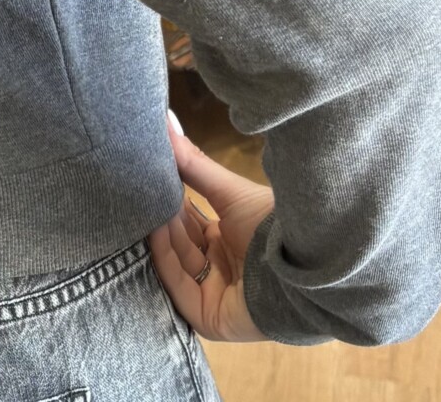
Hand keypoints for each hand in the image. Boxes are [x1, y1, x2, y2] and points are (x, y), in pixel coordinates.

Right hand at [148, 111, 273, 342]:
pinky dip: (164, 262)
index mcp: (227, 241)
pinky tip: (154, 233)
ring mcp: (214, 294)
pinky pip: (179, 289)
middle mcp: (219, 268)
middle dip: (159, 218)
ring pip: (175, 264)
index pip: (186, 223)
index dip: (167, 202)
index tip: (144, 176)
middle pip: (178, 244)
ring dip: (159, 235)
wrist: (304, 268)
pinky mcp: (209, 318)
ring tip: (143, 206)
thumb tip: (165, 121)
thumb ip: (193, 163)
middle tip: (135, 190)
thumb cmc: (272, 227)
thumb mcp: (229, 191)